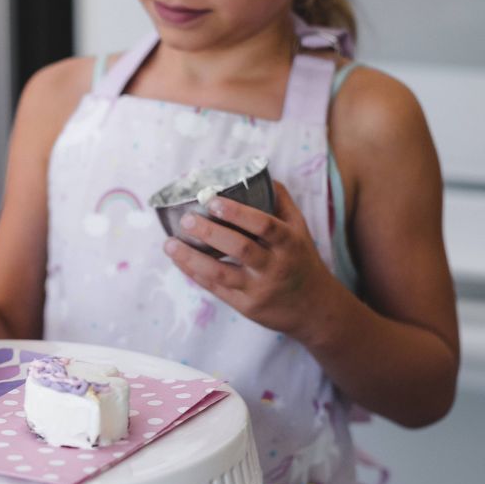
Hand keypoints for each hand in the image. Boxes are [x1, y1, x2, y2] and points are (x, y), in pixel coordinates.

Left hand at [163, 181, 335, 340]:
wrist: (315, 309)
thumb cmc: (301, 260)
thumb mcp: (300, 230)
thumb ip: (280, 202)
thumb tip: (256, 174)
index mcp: (289, 243)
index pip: (265, 225)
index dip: (238, 213)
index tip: (213, 201)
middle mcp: (274, 267)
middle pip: (240, 249)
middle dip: (210, 233)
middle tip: (186, 220)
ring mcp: (258, 289)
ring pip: (221, 274)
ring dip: (192, 258)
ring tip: (169, 244)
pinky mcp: (245, 306)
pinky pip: (215, 289)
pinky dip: (194, 273)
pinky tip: (179, 260)